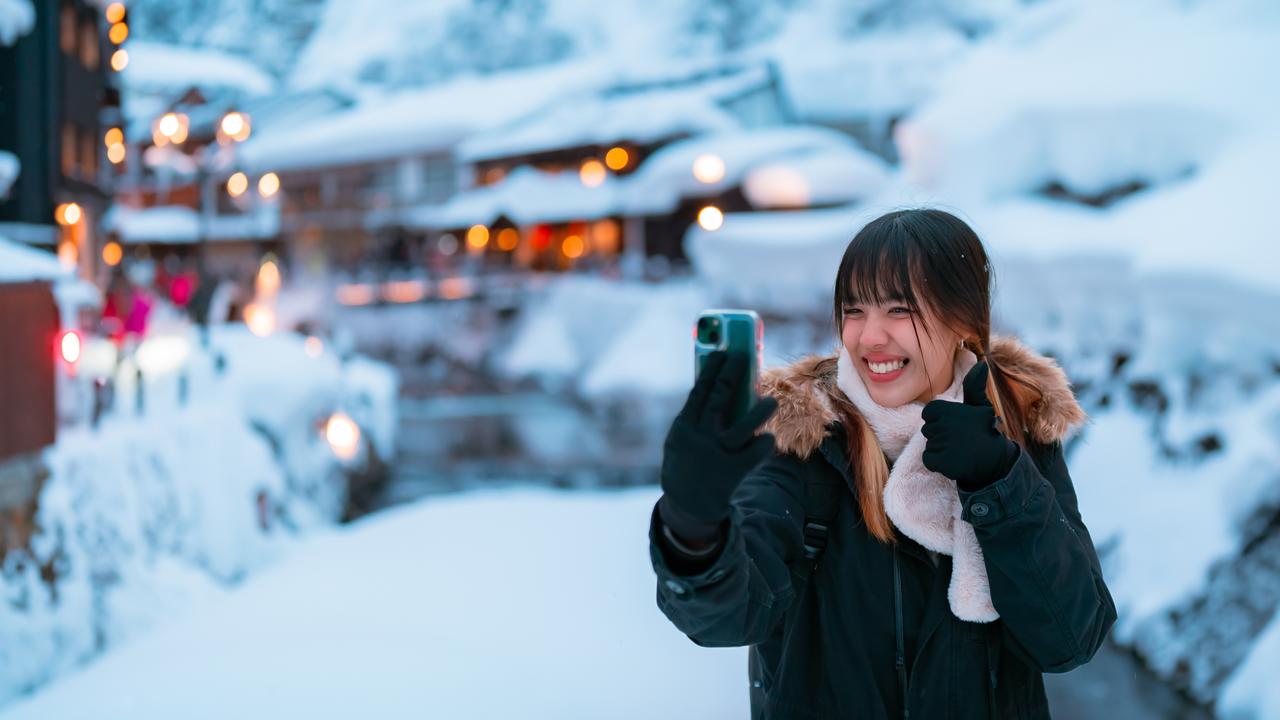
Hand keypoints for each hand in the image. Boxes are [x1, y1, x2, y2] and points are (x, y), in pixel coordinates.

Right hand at [659, 351, 777, 538]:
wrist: (688, 506)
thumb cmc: (688, 464)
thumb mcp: (682, 441)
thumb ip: (698, 419)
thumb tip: (720, 389)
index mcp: (684, 428)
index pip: (699, 391)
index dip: (711, 369)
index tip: (722, 351)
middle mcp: (700, 438)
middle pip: (720, 398)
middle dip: (733, 374)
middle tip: (744, 357)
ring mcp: (718, 454)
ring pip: (744, 425)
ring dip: (761, 411)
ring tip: (772, 402)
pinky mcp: (734, 471)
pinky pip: (757, 450)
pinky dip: (763, 443)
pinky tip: (765, 440)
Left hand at [921, 362, 1019, 490]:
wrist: (995, 461)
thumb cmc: (984, 430)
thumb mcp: (979, 406)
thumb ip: (974, 385)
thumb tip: (982, 363)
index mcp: (947, 409)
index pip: (929, 414)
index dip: (941, 420)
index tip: (956, 425)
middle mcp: (943, 425)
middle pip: (928, 430)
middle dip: (940, 435)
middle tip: (960, 439)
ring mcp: (942, 444)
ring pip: (929, 445)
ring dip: (940, 449)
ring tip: (959, 449)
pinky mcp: (942, 462)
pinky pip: (928, 460)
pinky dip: (938, 463)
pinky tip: (953, 460)